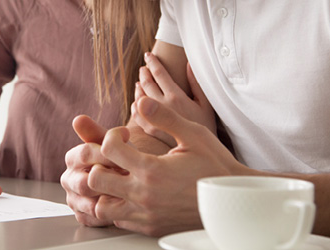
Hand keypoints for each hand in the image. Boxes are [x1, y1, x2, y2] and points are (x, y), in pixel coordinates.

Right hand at [60, 115, 119, 226]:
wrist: (132, 177)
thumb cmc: (122, 158)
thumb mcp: (113, 143)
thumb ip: (97, 132)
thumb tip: (78, 119)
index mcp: (73, 158)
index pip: (85, 154)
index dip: (108, 153)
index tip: (127, 153)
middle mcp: (69, 179)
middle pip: (84, 181)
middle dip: (109, 180)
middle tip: (129, 177)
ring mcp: (74, 199)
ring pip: (88, 202)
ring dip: (110, 197)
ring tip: (128, 191)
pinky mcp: (82, 216)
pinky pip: (92, 218)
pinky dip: (109, 213)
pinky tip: (123, 205)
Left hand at [89, 97, 251, 236]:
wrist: (234, 200)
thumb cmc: (214, 165)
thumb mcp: (193, 134)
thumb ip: (164, 118)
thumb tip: (142, 102)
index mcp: (152, 170)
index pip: (109, 149)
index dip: (111, 136)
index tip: (124, 136)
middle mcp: (144, 195)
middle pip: (95, 179)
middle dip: (98, 163)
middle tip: (114, 156)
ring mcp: (145, 215)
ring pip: (101, 206)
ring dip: (104, 189)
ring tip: (119, 175)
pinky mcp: (150, 227)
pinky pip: (118, 220)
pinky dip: (117, 205)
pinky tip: (130, 191)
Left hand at [131, 53, 216, 145]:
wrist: (203, 158)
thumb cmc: (208, 129)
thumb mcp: (206, 105)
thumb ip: (196, 84)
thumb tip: (188, 64)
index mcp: (176, 98)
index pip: (159, 74)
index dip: (153, 62)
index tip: (148, 55)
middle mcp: (163, 108)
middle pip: (146, 84)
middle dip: (144, 73)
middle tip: (143, 68)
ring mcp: (154, 121)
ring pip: (139, 98)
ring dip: (139, 87)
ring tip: (140, 82)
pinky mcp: (150, 132)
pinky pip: (136, 116)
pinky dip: (135, 106)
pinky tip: (137, 103)